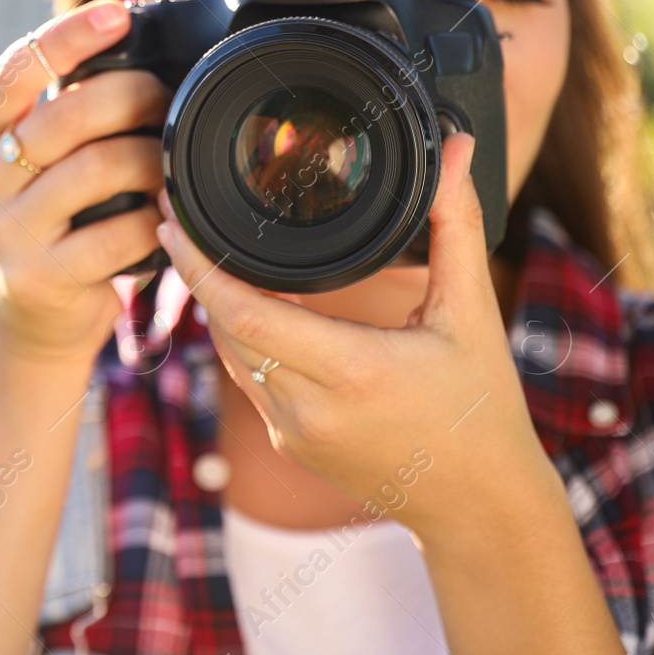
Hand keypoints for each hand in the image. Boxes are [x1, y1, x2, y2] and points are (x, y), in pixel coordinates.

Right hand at [0, 0, 169, 363]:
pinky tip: (166, 219)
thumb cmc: (43, 228)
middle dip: (132, 97)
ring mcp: (8, 231)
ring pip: (98, 170)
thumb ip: (60, 117)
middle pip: (67, 116)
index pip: (16, 70)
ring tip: (171, 163)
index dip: (67, 37)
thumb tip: (133, 49)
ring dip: (152, 161)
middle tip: (168, 100)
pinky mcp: (41, 278)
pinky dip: (154, 222)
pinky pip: (116, 235)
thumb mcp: (28, 168)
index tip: (116, 14)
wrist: (19, 328)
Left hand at [156, 132, 554, 538]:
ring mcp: (291, 431)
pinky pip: (247, 379)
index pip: (242, 312)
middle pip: (221, 327)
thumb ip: (455, 225)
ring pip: (228, 354)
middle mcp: (307, 407)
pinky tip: (243, 304)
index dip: (197, 267)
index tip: (171, 223)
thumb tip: (457, 148)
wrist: (481, 506)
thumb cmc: (482, 407)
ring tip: (202, 252)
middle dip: (195, 274)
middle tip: (178, 220)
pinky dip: (240, 339)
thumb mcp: (470, 313)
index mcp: (348, 370)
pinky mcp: (287, 444)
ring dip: (215, 306)